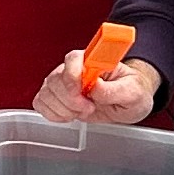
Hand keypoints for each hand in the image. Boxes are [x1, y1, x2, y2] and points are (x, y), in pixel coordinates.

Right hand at [32, 50, 159, 124]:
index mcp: (94, 60)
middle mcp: (75, 68)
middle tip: (90, 108)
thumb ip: (115, 90)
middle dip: (71, 101)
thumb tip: (95, 87)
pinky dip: (53, 114)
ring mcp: (62, 82)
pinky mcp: (56, 96)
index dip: (72, 77)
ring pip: (46, 93)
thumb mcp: (133, 92)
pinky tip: (69, 115)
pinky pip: (40, 103)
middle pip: (55, 79)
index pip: (73, 59)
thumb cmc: (132, 91)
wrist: (128, 102)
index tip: (82, 94)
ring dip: (63, 109)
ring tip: (81, 112)